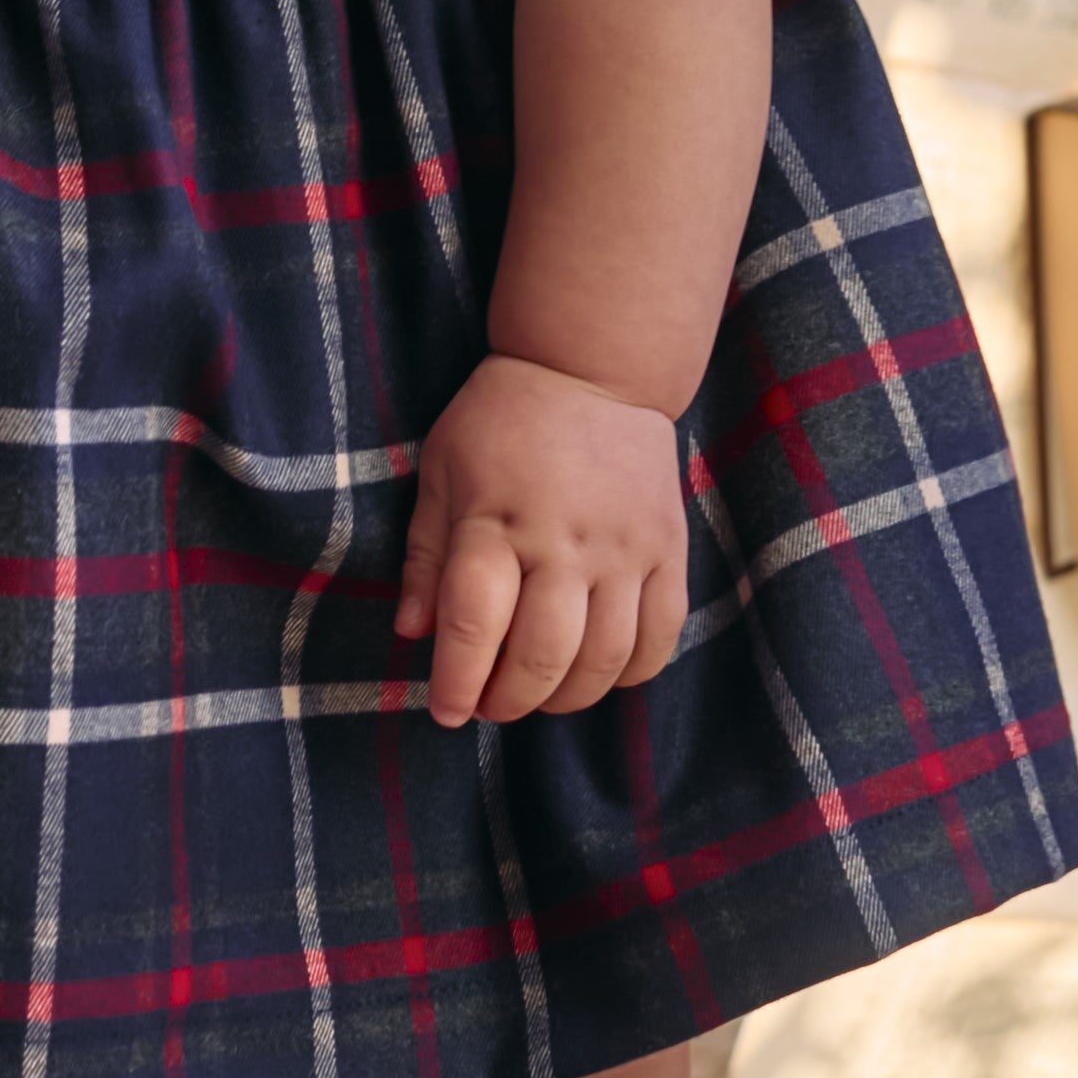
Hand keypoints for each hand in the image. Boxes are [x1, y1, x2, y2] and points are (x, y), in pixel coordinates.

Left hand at [394, 354, 690, 730]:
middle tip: (492, 705)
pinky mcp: (667, 548)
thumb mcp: (442, 470)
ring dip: (567, 698)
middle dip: (510, 700)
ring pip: (604, 658)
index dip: (457, 681)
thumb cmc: (501, 420)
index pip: (473, 623)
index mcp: (495, 519)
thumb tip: (411, 632)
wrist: (593, 366)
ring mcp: (623, 547)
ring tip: (541, 694)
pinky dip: (630, 673)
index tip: (448, 711)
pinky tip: (599, 671)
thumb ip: (426, 554)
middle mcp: (563, 539)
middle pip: (542, 655)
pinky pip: (659, 636)